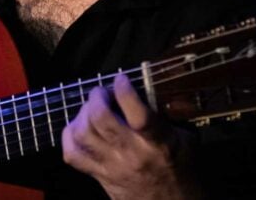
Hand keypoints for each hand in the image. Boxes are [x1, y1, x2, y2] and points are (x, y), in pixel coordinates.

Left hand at [61, 74, 199, 199]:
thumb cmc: (181, 169)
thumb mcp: (185, 140)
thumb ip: (166, 116)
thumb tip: (147, 89)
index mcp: (158, 143)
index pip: (138, 115)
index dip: (124, 91)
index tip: (121, 79)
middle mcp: (131, 154)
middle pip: (101, 119)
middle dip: (97, 97)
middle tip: (103, 92)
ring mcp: (111, 166)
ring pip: (83, 133)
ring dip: (82, 114)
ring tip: (91, 108)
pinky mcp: (98, 176)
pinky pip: (72, 154)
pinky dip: (69, 136)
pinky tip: (79, 128)